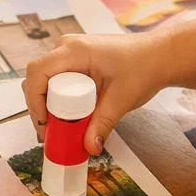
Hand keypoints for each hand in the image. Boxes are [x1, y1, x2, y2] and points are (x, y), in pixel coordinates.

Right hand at [23, 31, 176, 152]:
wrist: (160, 55)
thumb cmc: (144, 68)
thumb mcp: (121, 99)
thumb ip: (103, 124)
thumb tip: (89, 149)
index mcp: (74, 51)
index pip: (37, 72)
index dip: (34, 100)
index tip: (45, 123)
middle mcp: (67, 47)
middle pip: (37, 77)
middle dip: (39, 106)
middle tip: (51, 131)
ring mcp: (70, 51)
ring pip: (45, 78)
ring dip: (47, 103)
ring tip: (58, 126)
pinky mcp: (76, 59)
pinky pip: (56, 77)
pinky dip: (56, 96)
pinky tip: (67, 114)